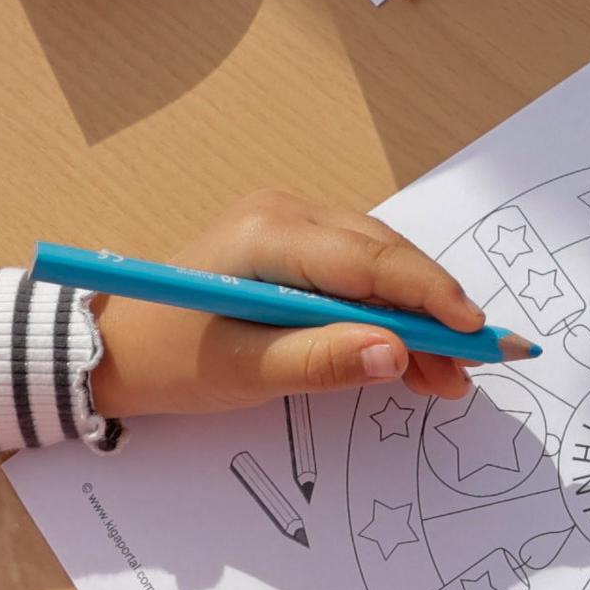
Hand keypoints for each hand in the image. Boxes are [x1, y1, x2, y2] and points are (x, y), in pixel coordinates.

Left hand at [80, 190, 495, 417]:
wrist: (113, 347)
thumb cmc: (169, 360)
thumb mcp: (243, 372)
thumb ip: (321, 361)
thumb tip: (397, 353)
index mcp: (269, 233)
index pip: (371, 261)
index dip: (431, 296)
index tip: (477, 334)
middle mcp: (285, 212)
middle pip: (384, 259)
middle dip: (433, 315)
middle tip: (472, 369)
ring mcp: (290, 224)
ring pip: (378, 266)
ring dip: (415, 319)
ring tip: (447, 376)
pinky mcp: (293, 246)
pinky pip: (357, 274)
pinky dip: (386, 313)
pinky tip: (409, 353)